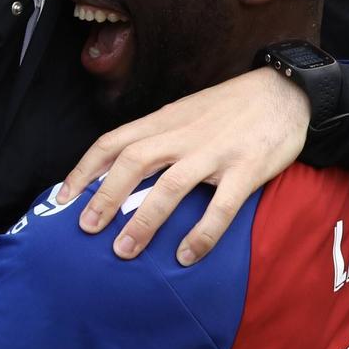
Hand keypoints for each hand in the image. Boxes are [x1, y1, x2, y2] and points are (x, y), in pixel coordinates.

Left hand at [58, 68, 308, 265]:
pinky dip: (202, 232)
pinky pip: (221, 206)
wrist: (286, 92)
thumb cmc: (230, 109)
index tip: (62, 198)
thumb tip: (121, 170)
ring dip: (144, 220)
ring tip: (124, 251)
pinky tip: (186, 255)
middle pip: (133, 162)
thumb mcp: (185, 114)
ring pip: (170, 185)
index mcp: (164, 121)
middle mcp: (184, 135)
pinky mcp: (247, 169)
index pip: (113, 142)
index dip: (84, 170)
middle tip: (85, 229)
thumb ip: (156, 137)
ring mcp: (215, 152)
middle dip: (105, 196)